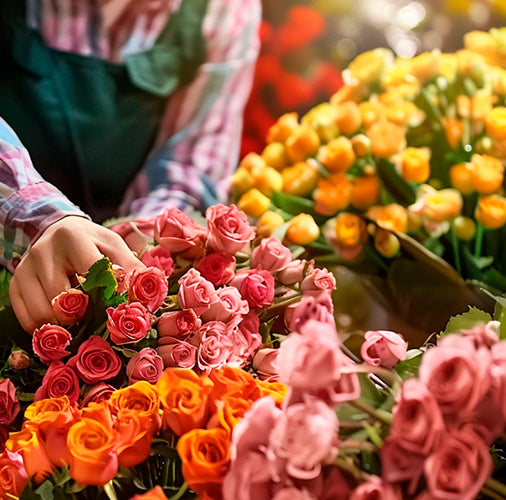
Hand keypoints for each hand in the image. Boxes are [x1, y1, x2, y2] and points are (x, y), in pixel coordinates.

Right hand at [9, 216, 145, 332]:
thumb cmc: (91, 241)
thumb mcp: (114, 245)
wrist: (56, 230)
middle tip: (98, 321)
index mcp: (73, 238)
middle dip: (85, 315)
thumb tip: (146, 297)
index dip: (107, 295)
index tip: (117, 309)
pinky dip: (46, 330)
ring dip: (65, 327)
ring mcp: (25, 269)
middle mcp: (44, 251)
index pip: (91, 272)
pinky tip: (62, 327)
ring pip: (43, 313)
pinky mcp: (15, 285)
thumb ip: (131, 267)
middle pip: (64, 298)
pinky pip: (27, 319)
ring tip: (81, 324)